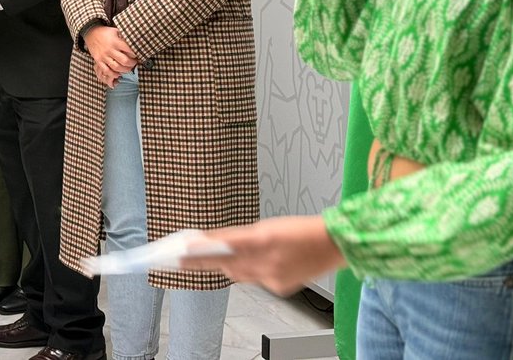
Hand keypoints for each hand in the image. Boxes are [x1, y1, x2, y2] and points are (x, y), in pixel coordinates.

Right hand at [83, 25, 137, 87]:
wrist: (91, 33)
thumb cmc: (106, 32)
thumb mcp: (116, 31)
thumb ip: (124, 37)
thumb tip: (135, 42)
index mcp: (116, 42)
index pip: (129, 51)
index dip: (135, 54)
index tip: (137, 55)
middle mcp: (110, 50)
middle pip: (124, 61)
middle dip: (132, 64)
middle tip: (134, 63)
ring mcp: (104, 56)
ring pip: (117, 67)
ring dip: (124, 70)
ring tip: (128, 68)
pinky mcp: (98, 61)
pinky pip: (107, 71)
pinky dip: (113, 74)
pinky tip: (118, 73)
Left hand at [179, 215, 345, 294]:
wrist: (334, 244)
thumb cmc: (303, 230)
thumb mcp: (269, 226)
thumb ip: (242, 237)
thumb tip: (219, 242)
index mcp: (264, 240)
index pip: (224, 245)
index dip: (202, 248)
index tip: (182, 248)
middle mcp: (268, 261)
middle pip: (226, 264)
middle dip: (203, 262)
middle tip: (179, 260)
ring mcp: (274, 277)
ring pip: (238, 274)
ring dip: (223, 267)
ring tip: (203, 261)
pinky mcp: (280, 287)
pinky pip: (255, 280)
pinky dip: (248, 272)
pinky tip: (244, 265)